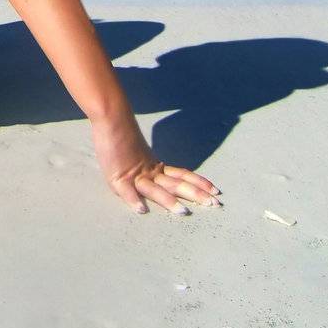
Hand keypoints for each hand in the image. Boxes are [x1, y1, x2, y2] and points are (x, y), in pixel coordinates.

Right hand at [91, 113, 220, 214]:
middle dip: (195, 194)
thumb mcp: (137, 154)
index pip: (182, 176)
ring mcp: (134, 175)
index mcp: (155, 167)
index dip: (198, 183)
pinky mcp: (117, 177)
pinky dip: (133, 200)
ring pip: (155, 189)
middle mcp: (149, 172)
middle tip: (214, 204)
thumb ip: (147, 168)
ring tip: (183, 211)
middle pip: (175, 184)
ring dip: (168, 201)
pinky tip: (141, 209)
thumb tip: (156, 177)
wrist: (111, 116)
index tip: (215, 190)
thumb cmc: (121, 134)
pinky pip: (126, 191)